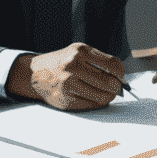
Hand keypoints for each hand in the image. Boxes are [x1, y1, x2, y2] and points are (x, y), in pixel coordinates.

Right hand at [8, 43, 125, 109]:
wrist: (35, 73)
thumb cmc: (63, 61)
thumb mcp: (78, 52)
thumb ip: (99, 60)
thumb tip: (121, 78)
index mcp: (80, 52)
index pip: (112, 64)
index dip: (121, 73)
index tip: (122, 77)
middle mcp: (73, 67)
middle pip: (109, 82)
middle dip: (116, 87)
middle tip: (116, 88)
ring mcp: (68, 85)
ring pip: (102, 97)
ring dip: (108, 97)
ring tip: (106, 94)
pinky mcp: (65, 100)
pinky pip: (90, 105)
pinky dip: (96, 103)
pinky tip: (93, 97)